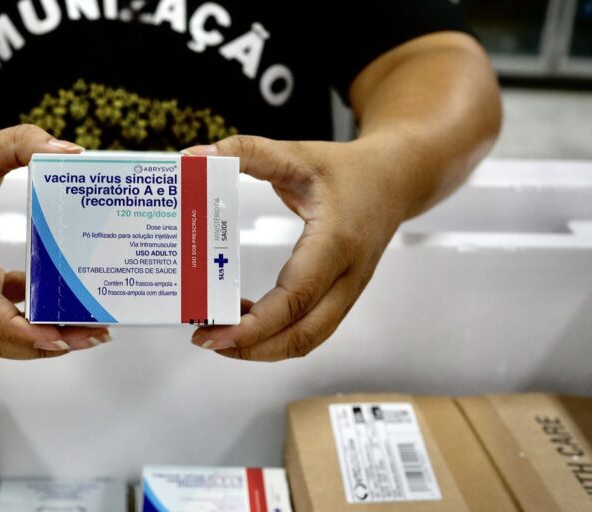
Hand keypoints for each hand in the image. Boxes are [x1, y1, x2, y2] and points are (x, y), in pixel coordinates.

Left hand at [183, 135, 409, 360]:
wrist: (397, 179)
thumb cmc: (350, 170)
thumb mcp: (296, 153)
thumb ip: (246, 151)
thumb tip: (194, 157)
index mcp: (336, 240)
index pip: (297, 296)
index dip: (256, 323)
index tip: (217, 331)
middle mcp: (348, 274)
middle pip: (303, 333)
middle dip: (252, 347)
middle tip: (206, 339)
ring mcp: (349, 291)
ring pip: (308, 338)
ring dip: (263, 347)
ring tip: (220, 337)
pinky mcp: (342, 296)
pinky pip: (310, 328)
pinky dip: (277, 335)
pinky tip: (245, 320)